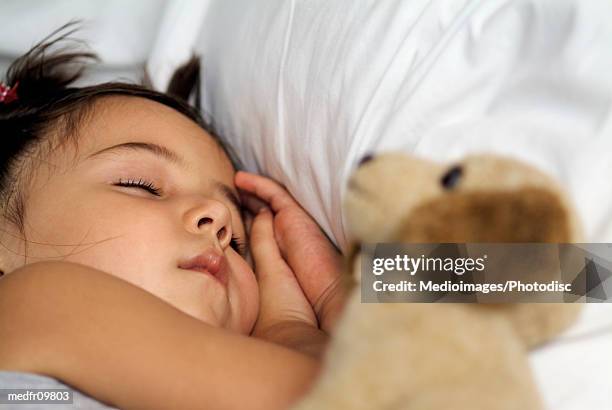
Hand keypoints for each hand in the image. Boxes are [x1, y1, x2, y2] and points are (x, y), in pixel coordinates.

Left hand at [235, 171, 345, 333]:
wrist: (321, 304)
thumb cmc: (290, 302)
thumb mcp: (266, 277)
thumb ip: (258, 254)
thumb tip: (245, 234)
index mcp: (277, 257)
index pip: (259, 234)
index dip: (246, 223)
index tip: (228, 217)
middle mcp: (285, 240)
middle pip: (263, 215)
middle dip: (248, 203)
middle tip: (228, 192)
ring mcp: (291, 227)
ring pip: (268, 202)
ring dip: (251, 191)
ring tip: (233, 180)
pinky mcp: (296, 218)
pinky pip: (275, 195)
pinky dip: (259, 185)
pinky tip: (242, 179)